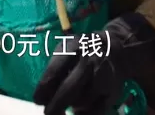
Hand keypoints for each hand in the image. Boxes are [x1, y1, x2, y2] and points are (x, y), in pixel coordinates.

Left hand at [33, 13, 154, 114]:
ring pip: (81, 102)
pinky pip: (96, 112)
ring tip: (72, 100)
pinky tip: (80, 109)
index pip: (54, 72)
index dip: (43, 90)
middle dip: (55, 106)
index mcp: (73, 47)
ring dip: (73, 106)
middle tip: (49, 113)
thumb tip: (41, 99)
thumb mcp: (67, 50)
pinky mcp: (113, 91)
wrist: (116, 49)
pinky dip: (85, 114)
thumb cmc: (83, 52)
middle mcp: (89, 61)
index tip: (38, 100)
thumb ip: (54, 70)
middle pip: (69, 90)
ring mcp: (103, 76)